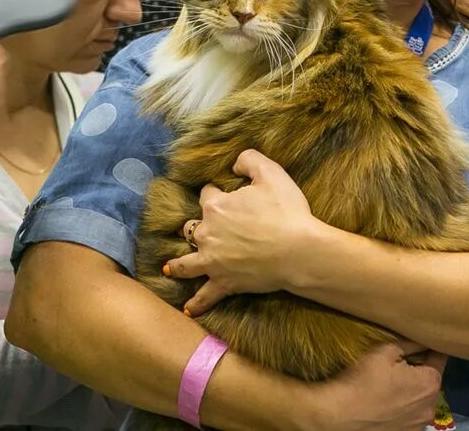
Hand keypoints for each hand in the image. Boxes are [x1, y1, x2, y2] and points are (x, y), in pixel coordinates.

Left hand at [164, 149, 318, 315]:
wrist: (298, 250)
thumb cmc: (287, 211)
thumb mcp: (271, 173)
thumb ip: (248, 160)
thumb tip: (234, 164)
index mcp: (216, 206)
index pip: (206, 195)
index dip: (215, 193)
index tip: (223, 194)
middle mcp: (207, 233)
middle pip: (193, 227)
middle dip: (197, 226)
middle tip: (205, 229)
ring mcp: (213, 260)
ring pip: (187, 262)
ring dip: (178, 264)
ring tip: (170, 268)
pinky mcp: (224, 282)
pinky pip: (205, 295)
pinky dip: (196, 303)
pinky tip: (188, 309)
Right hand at [295, 340, 446, 430]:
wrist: (341, 414)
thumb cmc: (364, 378)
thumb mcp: (385, 351)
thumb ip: (410, 343)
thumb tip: (423, 338)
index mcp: (430, 382)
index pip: (440, 357)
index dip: (429, 348)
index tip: (418, 342)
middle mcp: (431, 406)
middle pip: (431, 380)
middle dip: (420, 370)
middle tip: (401, 363)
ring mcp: (420, 423)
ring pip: (421, 399)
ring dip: (413, 390)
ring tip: (392, 384)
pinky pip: (411, 414)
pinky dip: (405, 406)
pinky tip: (388, 401)